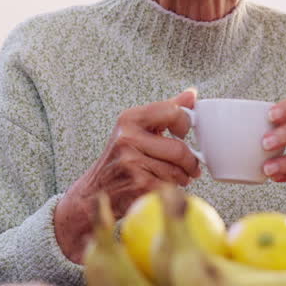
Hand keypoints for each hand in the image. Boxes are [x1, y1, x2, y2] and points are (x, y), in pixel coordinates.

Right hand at [55, 89, 199, 262]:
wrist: (95, 191)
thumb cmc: (121, 158)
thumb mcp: (137, 129)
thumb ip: (165, 112)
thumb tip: (191, 94)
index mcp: (129, 119)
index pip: (173, 113)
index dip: (185, 124)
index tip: (182, 133)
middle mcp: (127, 138)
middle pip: (179, 149)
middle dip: (189, 162)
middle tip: (190, 167)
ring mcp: (131, 163)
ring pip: (177, 172)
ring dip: (182, 179)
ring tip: (173, 178)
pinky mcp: (136, 185)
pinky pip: (170, 188)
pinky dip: (172, 191)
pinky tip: (161, 187)